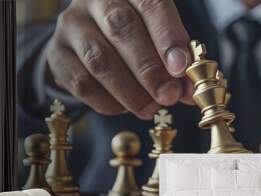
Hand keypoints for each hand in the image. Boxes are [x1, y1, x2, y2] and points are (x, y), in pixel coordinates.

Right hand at [47, 0, 194, 119]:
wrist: (92, 36)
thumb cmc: (137, 35)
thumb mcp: (160, 38)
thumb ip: (176, 61)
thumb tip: (190, 92)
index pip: (150, 4)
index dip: (167, 37)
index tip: (181, 69)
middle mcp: (96, 0)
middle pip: (121, 29)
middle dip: (149, 69)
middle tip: (168, 96)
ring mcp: (72, 25)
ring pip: (99, 59)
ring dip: (129, 91)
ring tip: (150, 108)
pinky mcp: (57, 53)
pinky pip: (80, 82)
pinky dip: (106, 101)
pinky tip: (124, 108)